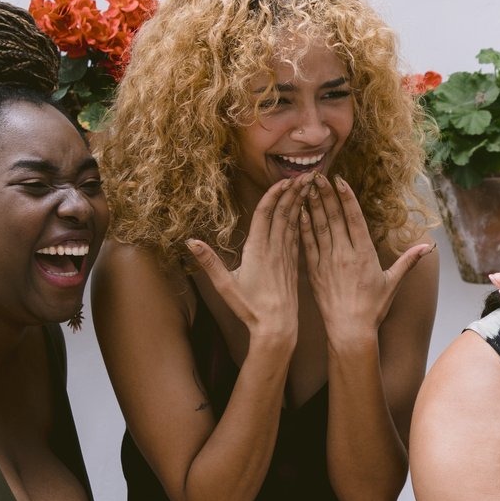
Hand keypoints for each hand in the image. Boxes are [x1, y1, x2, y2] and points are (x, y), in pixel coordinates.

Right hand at [186, 178, 304, 350]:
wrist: (277, 328)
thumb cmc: (249, 309)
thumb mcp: (225, 285)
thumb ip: (209, 262)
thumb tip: (190, 242)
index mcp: (258, 251)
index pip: (266, 215)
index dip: (274, 196)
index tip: (284, 180)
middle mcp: (275, 250)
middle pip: (285, 214)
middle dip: (294, 192)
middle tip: (306, 173)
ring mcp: (286, 257)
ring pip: (295, 223)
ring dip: (301, 202)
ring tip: (309, 185)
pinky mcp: (293, 265)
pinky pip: (298, 236)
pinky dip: (303, 220)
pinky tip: (307, 211)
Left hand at [301, 176, 429, 350]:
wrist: (350, 331)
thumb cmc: (373, 308)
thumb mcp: (393, 283)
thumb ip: (408, 261)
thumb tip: (428, 247)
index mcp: (364, 254)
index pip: (354, 219)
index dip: (346, 198)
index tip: (339, 181)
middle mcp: (344, 255)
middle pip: (334, 218)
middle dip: (325, 195)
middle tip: (317, 175)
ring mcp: (326, 262)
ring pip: (318, 228)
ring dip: (312, 206)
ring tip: (306, 187)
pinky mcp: (313, 272)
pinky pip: (307, 245)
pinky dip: (303, 227)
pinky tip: (298, 213)